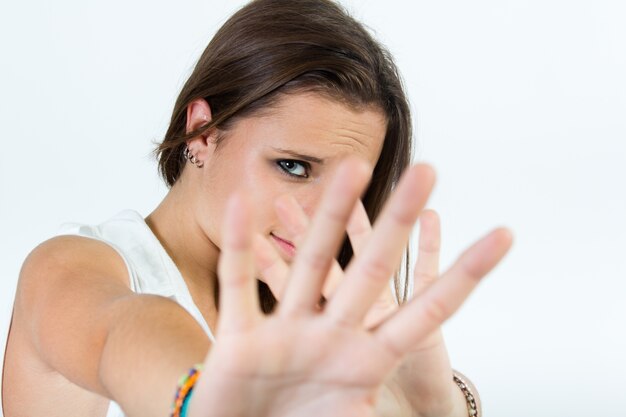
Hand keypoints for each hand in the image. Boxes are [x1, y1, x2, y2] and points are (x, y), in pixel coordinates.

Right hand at [188, 159, 510, 416]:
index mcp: (367, 361)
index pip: (427, 309)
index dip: (464, 274)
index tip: (503, 235)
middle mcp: (333, 336)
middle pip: (372, 268)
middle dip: (397, 221)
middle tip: (425, 171)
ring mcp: (287, 334)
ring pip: (312, 263)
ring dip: (329, 215)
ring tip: (351, 167)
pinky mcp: (240, 342)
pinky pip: (238, 287)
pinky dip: (240, 248)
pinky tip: (241, 206)